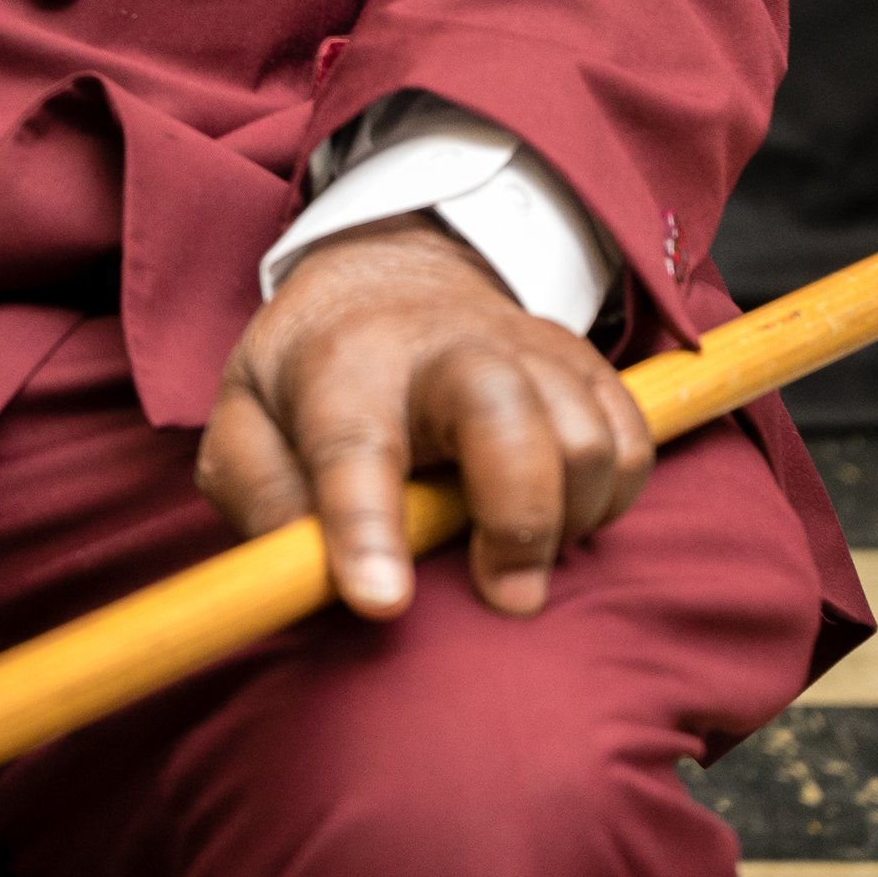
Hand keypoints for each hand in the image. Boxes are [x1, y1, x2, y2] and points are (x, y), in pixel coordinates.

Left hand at [196, 217, 651, 620]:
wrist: (389, 275)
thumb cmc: (313, 374)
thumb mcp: (247, 416)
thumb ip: (257, 494)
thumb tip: (296, 574)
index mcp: (344, 365)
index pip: (354, 445)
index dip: (366, 528)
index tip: (381, 602)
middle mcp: (443, 348)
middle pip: (508, 416)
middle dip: (518, 518)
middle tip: (503, 595)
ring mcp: (525, 350)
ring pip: (585, 439)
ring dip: (565, 520)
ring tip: (509, 546)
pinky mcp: (583, 365)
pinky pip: (630, 444)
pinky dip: (608, 499)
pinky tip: (555, 511)